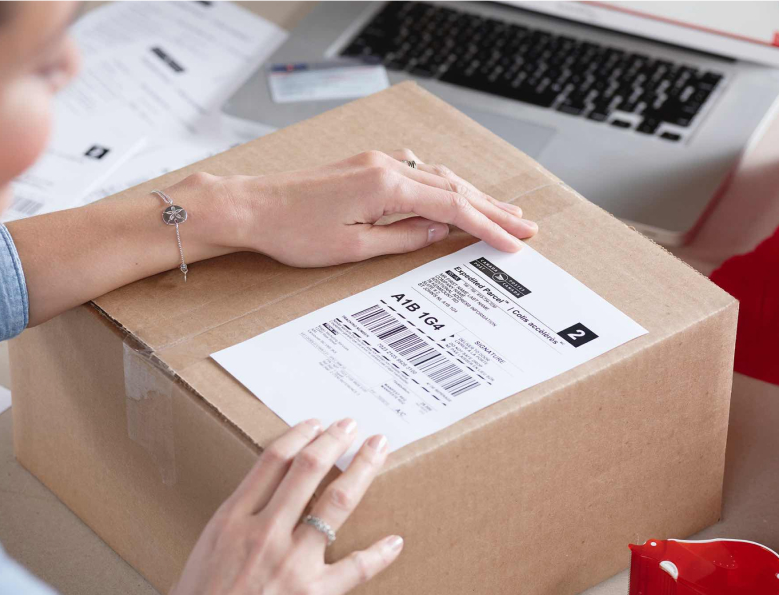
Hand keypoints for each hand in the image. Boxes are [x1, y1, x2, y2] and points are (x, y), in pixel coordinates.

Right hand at [169, 419, 399, 594]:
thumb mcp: (204, 552)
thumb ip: (233, 524)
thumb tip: (258, 504)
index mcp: (232, 520)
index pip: (271, 462)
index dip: (298, 436)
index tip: (314, 425)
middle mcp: (264, 533)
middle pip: (306, 470)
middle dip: (333, 441)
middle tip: (351, 425)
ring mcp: (292, 562)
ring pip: (336, 502)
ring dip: (361, 470)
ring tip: (375, 449)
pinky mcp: (313, 594)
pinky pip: (355, 568)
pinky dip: (378, 554)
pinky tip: (394, 541)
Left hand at [214, 149, 537, 267]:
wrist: (251, 207)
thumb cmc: (293, 232)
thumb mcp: (353, 248)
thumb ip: (403, 239)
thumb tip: (439, 231)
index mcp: (386, 187)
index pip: (452, 207)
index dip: (488, 227)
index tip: (515, 242)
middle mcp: (386, 167)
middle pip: (453, 186)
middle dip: (492, 209)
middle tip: (527, 226)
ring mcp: (374, 163)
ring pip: (437, 177)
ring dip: (471, 196)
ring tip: (501, 214)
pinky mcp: (364, 167)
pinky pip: (416, 174)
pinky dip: (442, 187)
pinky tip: (453, 198)